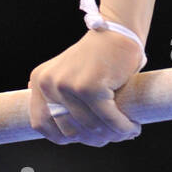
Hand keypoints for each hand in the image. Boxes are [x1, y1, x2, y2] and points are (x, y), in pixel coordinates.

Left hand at [28, 29, 143, 146]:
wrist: (118, 32)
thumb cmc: (98, 56)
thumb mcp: (69, 73)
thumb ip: (60, 97)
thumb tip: (63, 133)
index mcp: (39, 81)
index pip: (41, 123)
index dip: (62, 136)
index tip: (82, 137)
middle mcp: (49, 83)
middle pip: (69, 130)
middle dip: (93, 139)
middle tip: (112, 137)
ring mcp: (69, 85)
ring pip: (91, 127)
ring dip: (111, 135)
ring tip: (125, 132)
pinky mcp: (91, 87)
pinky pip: (109, 119)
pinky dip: (123, 127)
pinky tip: (132, 128)